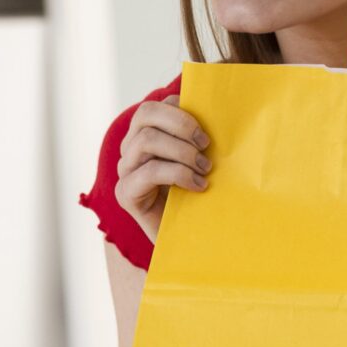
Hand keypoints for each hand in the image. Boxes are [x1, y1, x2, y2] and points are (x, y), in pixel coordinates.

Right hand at [115, 100, 209, 244]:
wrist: (185, 241)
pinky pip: (150, 171)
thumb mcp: (198, 160)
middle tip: (206, 144)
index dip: (180, 109)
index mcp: (144, 135)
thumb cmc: (196, 196)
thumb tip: (221, 112)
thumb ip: (198, 138)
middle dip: (181, 123)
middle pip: (146, 114)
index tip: (206, 129)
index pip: (155, 106)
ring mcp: (125, 170)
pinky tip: (198, 185)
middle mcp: (129, 149)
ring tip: (205, 168)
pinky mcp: (126, 193)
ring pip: (147, 140)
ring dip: (182, 151)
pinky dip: (179, 174)